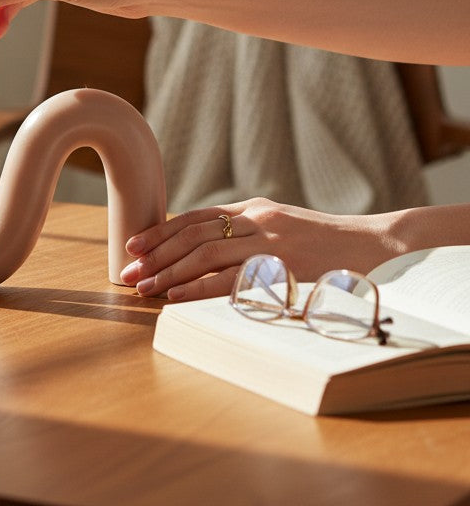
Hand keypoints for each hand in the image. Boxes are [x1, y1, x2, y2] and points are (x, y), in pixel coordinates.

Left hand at [120, 198, 396, 301]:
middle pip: (193, 234)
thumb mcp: (282, 228)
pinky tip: (176, 296)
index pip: (196, 216)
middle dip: (156, 253)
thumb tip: (201, 251)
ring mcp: (271, 243)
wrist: (377, 247)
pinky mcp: (285, 267)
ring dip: (169, 271)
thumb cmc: (326, 244)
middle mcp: (258, 221)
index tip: (134, 245)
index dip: (161, 231)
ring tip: (144, 286)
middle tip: (129, 270)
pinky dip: (199, 287)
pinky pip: (232, 278)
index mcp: (255, 209)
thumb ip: (247, 233)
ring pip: (206, 253)